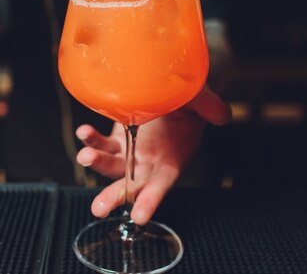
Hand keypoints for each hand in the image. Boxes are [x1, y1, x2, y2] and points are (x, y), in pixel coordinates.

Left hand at [75, 85, 230, 224]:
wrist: (173, 90)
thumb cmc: (189, 96)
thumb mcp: (200, 98)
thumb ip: (210, 106)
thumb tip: (222, 115)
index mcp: (174, 157)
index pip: (163, 182)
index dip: (152, 199)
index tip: (139, 216)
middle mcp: (152, 161)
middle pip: (133, 183)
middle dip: (115, 196)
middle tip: (99, 207)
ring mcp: (133, 151)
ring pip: (113, 165)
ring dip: (98, 163)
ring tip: (85, 156)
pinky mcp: (119, 139)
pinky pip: (103, 145)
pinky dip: (92, 142)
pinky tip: (84, 133)